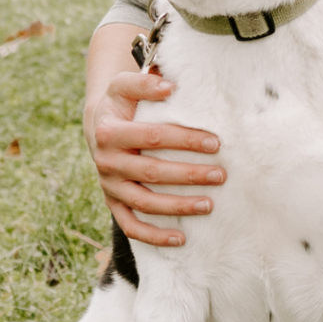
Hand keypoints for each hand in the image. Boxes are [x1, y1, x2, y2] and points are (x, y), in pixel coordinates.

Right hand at [88, 71, 225, 247]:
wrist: (101, 124)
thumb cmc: (122, 102)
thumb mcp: (124, 84)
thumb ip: (144, 82)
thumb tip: (170, 86)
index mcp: (110, 133)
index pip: (153, 137)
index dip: (184, 140)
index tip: (215, 143)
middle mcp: (107, 162)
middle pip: (152, 173)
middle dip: (189, 175)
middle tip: (221, 174)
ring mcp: (109, 186)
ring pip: (144, 203)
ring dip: (178, 207)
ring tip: (209, 204)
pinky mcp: (113, 203)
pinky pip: (131, 225)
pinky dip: (153, 236)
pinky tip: (180, 239)